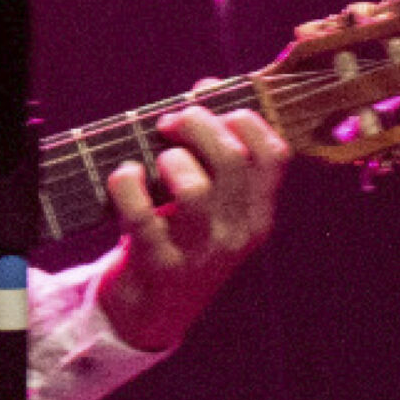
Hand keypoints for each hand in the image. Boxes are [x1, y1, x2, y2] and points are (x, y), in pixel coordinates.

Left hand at [98, 93, 290, 352]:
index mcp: (257, 213)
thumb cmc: (177, 238)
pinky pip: (142, 214)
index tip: (208, 101)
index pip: (274, 153)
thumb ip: (214, 153)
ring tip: (156, 161)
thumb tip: (208, 88)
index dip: (242, 115)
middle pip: (232, 159)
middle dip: (196, 122)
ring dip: (169, 159)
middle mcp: (237, 231)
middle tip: (169, 123)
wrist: (151, 311)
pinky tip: (125, 176)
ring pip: (195, 188)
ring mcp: (200, 251)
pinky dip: (126, 183)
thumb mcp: (210, 204)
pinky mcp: (159, 263)